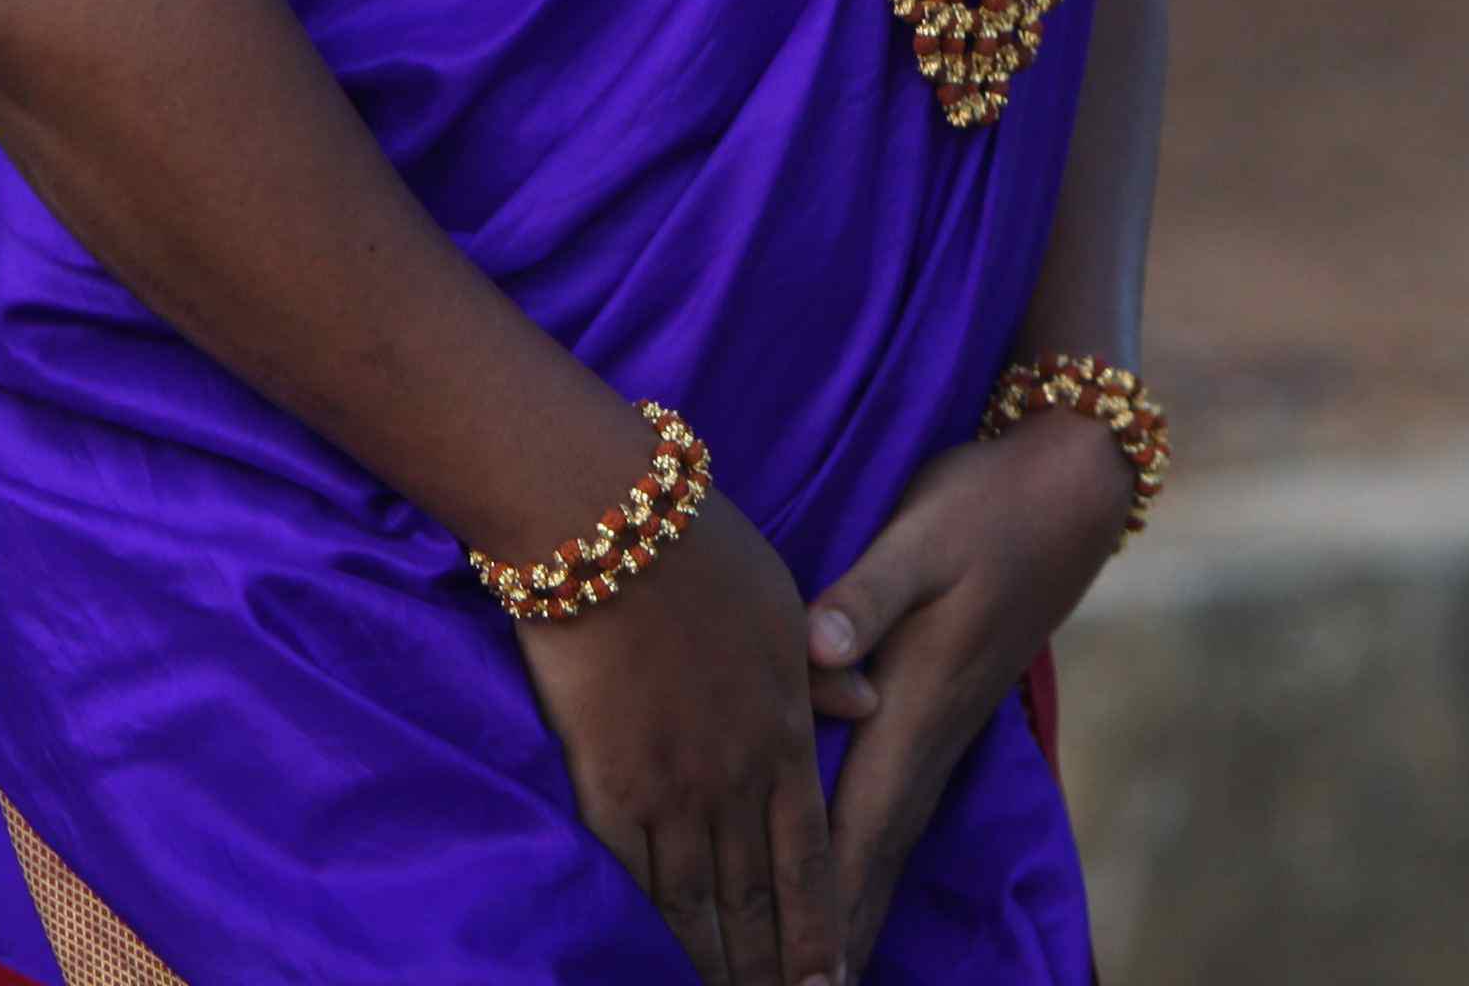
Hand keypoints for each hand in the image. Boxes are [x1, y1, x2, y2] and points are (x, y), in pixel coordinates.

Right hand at [511, 491, 840, 985]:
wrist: (614, 528)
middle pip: (754, 900)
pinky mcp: (602, 784)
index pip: (809, 858)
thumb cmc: (705, 553)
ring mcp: (667, 788)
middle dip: (766, 968)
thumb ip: (822, 671)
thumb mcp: (786, 604)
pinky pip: (628, 878)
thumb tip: (867, 703)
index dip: (818, 929)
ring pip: (692, 905)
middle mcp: (733, 780)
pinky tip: (648, 957)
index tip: (828, 981)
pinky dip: (643, 927)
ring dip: (710, 963)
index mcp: (785, 736)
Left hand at [801, 415, 1135, 973]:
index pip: (858, 828)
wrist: (1070, 486)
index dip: (826, 906)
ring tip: (824, 978)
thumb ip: (866, 593)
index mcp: (914, 700)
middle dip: (835, 934)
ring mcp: (945, 725)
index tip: (803, 977)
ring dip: (856, 909)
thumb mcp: (923, 532)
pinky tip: (861, 890)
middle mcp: (931, 730)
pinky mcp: (947, 710)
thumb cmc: (987, 500)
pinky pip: (900, 811)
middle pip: (873, 857)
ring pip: (891, 840)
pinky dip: (874, 864)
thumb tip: (818, 650)